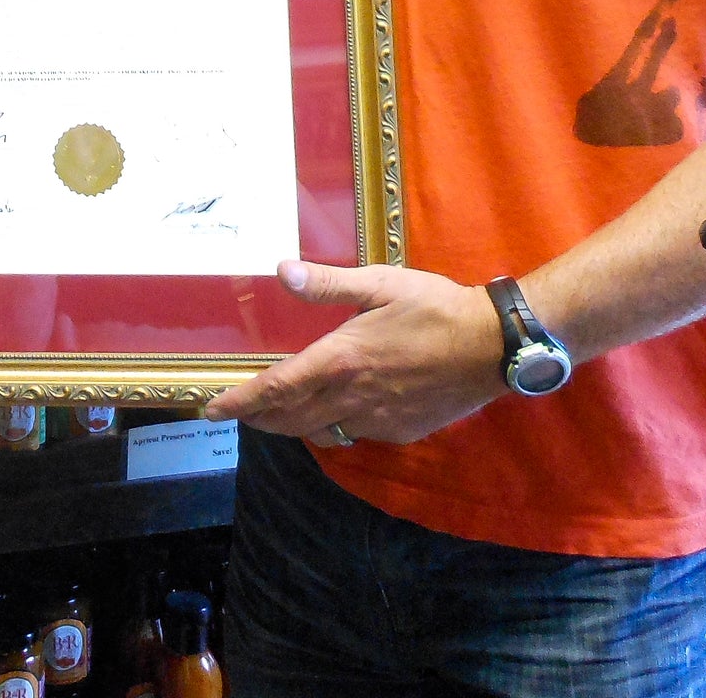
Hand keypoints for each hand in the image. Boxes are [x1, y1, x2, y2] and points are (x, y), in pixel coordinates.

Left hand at [205, 261, 504, 446]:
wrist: (493, 346)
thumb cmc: (435, 307)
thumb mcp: (380, 284)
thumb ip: (328, 283)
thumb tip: (281, 272)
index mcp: (341, 359)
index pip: (276, 389)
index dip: (240, 402)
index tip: (212, 407)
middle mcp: (352, 397)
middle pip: (290, 419)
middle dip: (258, 417)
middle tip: (235, 411)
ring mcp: (377, 420)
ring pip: (320, 430)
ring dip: (291, 424)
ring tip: (274, 413)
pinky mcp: (400, 431)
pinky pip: (352, 433)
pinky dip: (330, 426)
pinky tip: (331, 412)